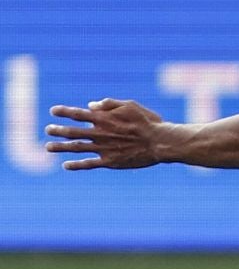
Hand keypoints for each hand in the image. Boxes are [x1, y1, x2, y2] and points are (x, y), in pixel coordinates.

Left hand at [44, 99, 167, 169]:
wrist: (160, 142)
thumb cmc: (148, 122)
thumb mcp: (131, 105)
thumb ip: (109, 103)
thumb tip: (91, 104)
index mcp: (104, 119)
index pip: (78, 114)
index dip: (64, 112)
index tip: (53, 111)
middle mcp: (100, 133)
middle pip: (72, 131)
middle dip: (58, 130)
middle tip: (48, 130)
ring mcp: (103, 148)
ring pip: (76, 148)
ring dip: (60, 147)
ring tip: (47, 147)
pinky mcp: (110, 161)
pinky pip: (89, 164)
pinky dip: (76, 165)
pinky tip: (66, 165)